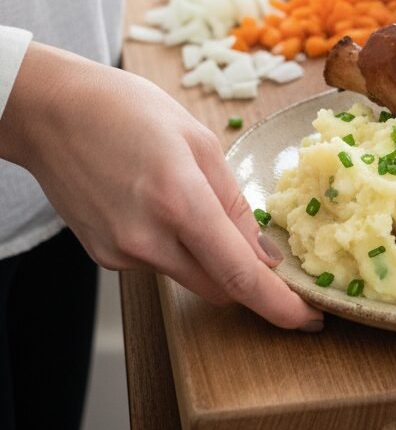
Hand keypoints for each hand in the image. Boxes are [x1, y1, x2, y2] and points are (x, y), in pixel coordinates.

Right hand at [0, 44, 321, 330]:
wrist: (53, 111)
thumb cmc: (127, 110)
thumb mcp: (199, 140)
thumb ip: (234, 201)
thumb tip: (263, 253)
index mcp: (180, 201)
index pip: (240, 275)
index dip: (280, 305)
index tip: (308, 319)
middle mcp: (148, 238)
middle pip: (218, 287)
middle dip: (247, 277)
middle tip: (263, 250)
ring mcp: (121, 252)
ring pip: (188, 277)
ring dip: (207, 257)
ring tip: (187, 199)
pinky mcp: (104, 257)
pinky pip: (157, 264)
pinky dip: (172, 247)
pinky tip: (156, 204)